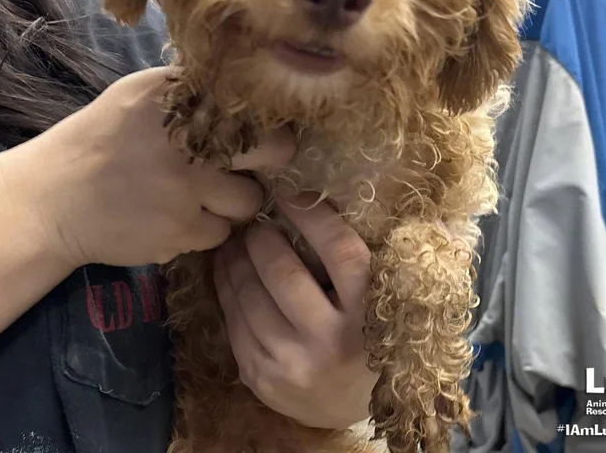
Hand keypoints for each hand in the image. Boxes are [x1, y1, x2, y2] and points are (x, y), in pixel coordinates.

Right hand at [0, 66, 295, 268]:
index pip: (256, 106)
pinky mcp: (182, 232)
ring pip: (250, 201)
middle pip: (274, 151)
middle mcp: (194, 140)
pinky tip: (179, 217)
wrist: (53, 198)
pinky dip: (206, 229)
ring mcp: (191, 190)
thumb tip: (238, 85)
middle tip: (251, 165)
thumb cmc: (98, 139)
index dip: (269, 122)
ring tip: (206, 195)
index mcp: (184, 98)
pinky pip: (220, 233)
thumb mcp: (139, 94)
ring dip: (234, 200)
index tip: (263, 131)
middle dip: (272, 160)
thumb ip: (189, 88)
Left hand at [214, 192, 376, 429]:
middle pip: (283, 273)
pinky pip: (233, 322)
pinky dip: (225, 288)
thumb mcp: (379, 299)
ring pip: (249, 297)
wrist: (353, 411)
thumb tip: (320, 202)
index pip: (340, 252)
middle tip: (256, 222)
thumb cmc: (370, 336)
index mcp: (370, 315)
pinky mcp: (261, 379)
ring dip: (236, 260)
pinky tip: (226, 270)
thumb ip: (358, 258)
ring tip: (235, 242)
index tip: (291, 195)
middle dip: (262, 238)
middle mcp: (332, 343)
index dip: (312, 217)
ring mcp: (292, 365)